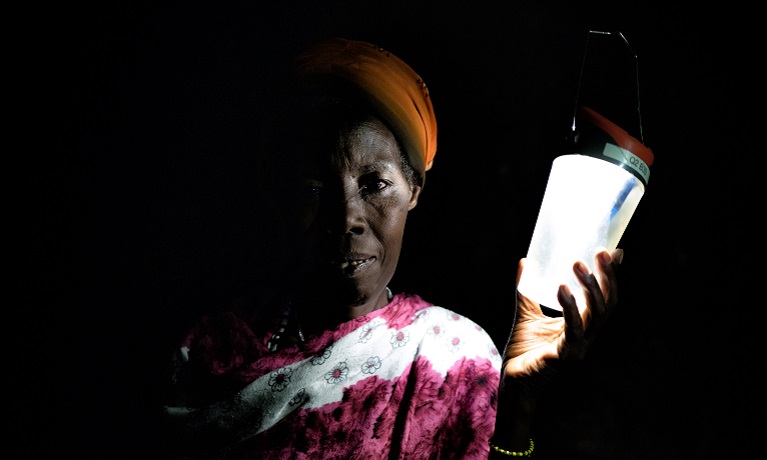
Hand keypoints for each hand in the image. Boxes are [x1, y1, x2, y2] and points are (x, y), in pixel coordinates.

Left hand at [502, 248, 622, 380]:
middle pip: (608, 304)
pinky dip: (570, 308)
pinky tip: (562, 288)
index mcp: (583, 325)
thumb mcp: (527, 313)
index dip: (611, 276)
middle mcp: (587, 335)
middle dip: (607, 277)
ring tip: (578, 264)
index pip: (605, 298)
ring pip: (597, 314)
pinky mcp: (566, 356)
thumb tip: (525, 261)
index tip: (611, 251)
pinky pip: (574, 329)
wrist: (514, 381)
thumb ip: (527, 289)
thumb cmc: (525, 351)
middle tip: (600, 251)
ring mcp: (580, 347)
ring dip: (590, 287)